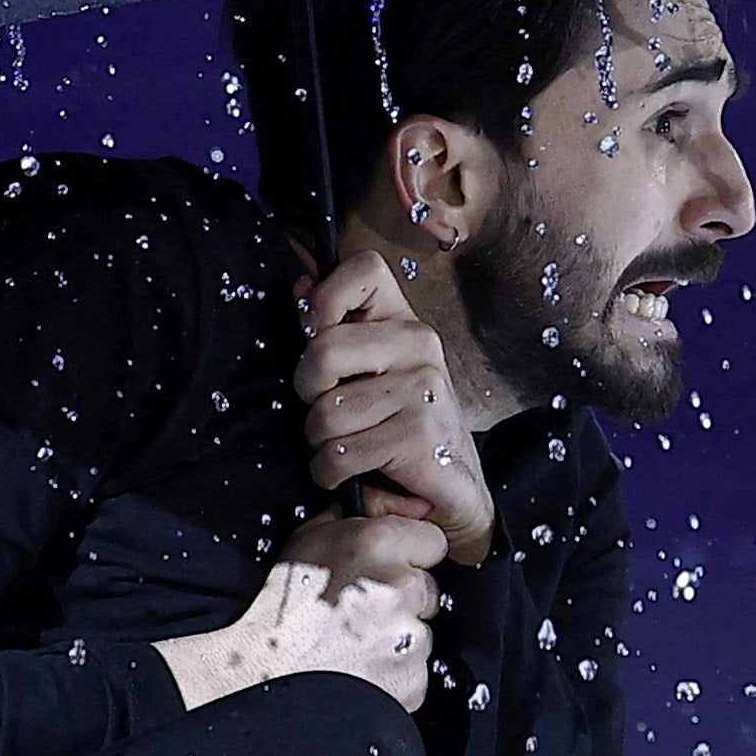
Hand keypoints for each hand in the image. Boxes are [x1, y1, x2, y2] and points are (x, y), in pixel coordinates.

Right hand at [158, 511, 443, 712]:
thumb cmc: (279, 609)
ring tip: (355, 643)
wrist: (262, 672)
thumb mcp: (305, 541)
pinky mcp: (412, 679)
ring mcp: (410, 637)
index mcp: (378, 544)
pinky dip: (394, 673)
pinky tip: (361, 668)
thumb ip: (347, 520)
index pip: (432, 541)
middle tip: (363, 611)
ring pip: (421, 632)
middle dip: (405, 599)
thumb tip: (373, 508)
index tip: (392, 567)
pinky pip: (415, 672)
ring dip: (397, 638)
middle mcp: (401, 586)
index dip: (411, 555)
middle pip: (429, 588)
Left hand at [295, 252, 496, 566]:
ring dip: (320, 442)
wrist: (454, 486)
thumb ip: (336, 329)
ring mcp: (423, 389)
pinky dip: (330, 472)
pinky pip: (340, 454)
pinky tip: (348, 474)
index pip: (365, 269)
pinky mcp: (418, 435)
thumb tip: (301, 288)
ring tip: (345, 446)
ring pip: (326, 413)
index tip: (315, 333)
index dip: (326, 297)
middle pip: (323, 350)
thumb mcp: (373, 371)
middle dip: (307, 391)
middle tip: (324, 410)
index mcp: (405, 322)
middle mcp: (420, 345)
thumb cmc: (402, 425)